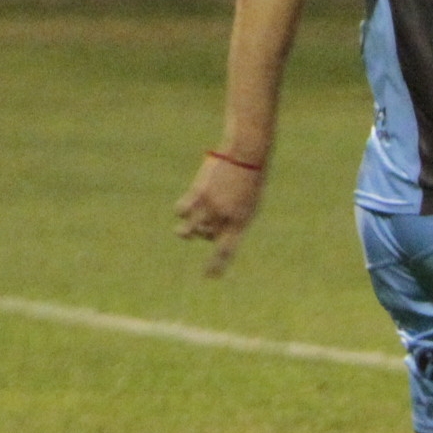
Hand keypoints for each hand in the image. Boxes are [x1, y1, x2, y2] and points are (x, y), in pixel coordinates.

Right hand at [176, 153, 266, 274]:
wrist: (247, 154)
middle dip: (206, 234)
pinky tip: (181, 209)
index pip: (227, 250)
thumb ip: (235, 219)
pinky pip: (182, 210)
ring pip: (191, 229)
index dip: (217, 265)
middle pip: (208, 236)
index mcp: (242, 221)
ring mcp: (211, 206)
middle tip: (206, 226)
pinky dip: (180, 211)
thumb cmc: (251, 177)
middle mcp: (226, 217)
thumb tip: (213, 233)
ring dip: (187, 231)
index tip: (209, 277)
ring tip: (182, 231)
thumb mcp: (250, 202)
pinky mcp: (199, 192)